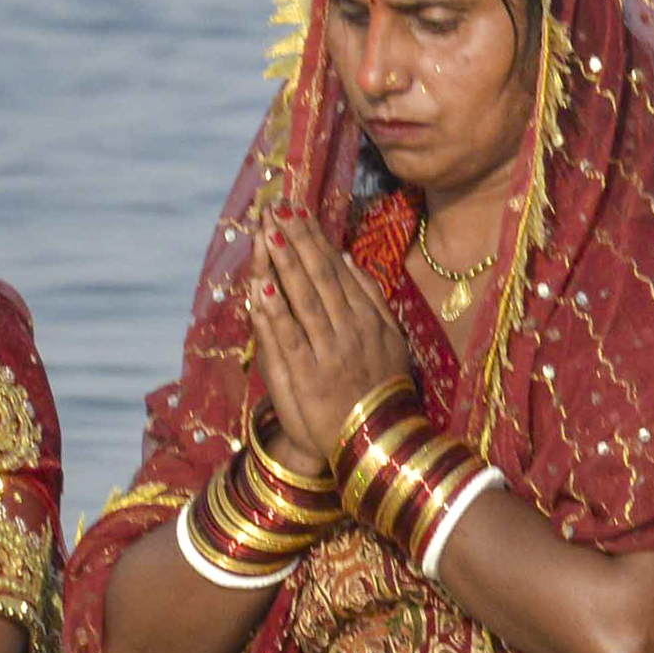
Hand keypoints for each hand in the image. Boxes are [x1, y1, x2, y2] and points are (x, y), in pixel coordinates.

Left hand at [245, 216, 415, 457]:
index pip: (336, 270)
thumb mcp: (391, 339)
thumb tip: (349, 258)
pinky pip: (288, 338)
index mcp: (366, 319)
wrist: (376, 442)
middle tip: (276, 209)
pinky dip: (275, 313)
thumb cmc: (380, 390)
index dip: (314, 238)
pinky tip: (262, 288)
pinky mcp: (306, 377)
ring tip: (268, 233)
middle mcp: (348, 330)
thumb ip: (372, 298)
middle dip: (296, 241)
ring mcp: (327, 352)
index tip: (296, 210)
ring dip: (285, 265)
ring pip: (303, 300)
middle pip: (318, 278)